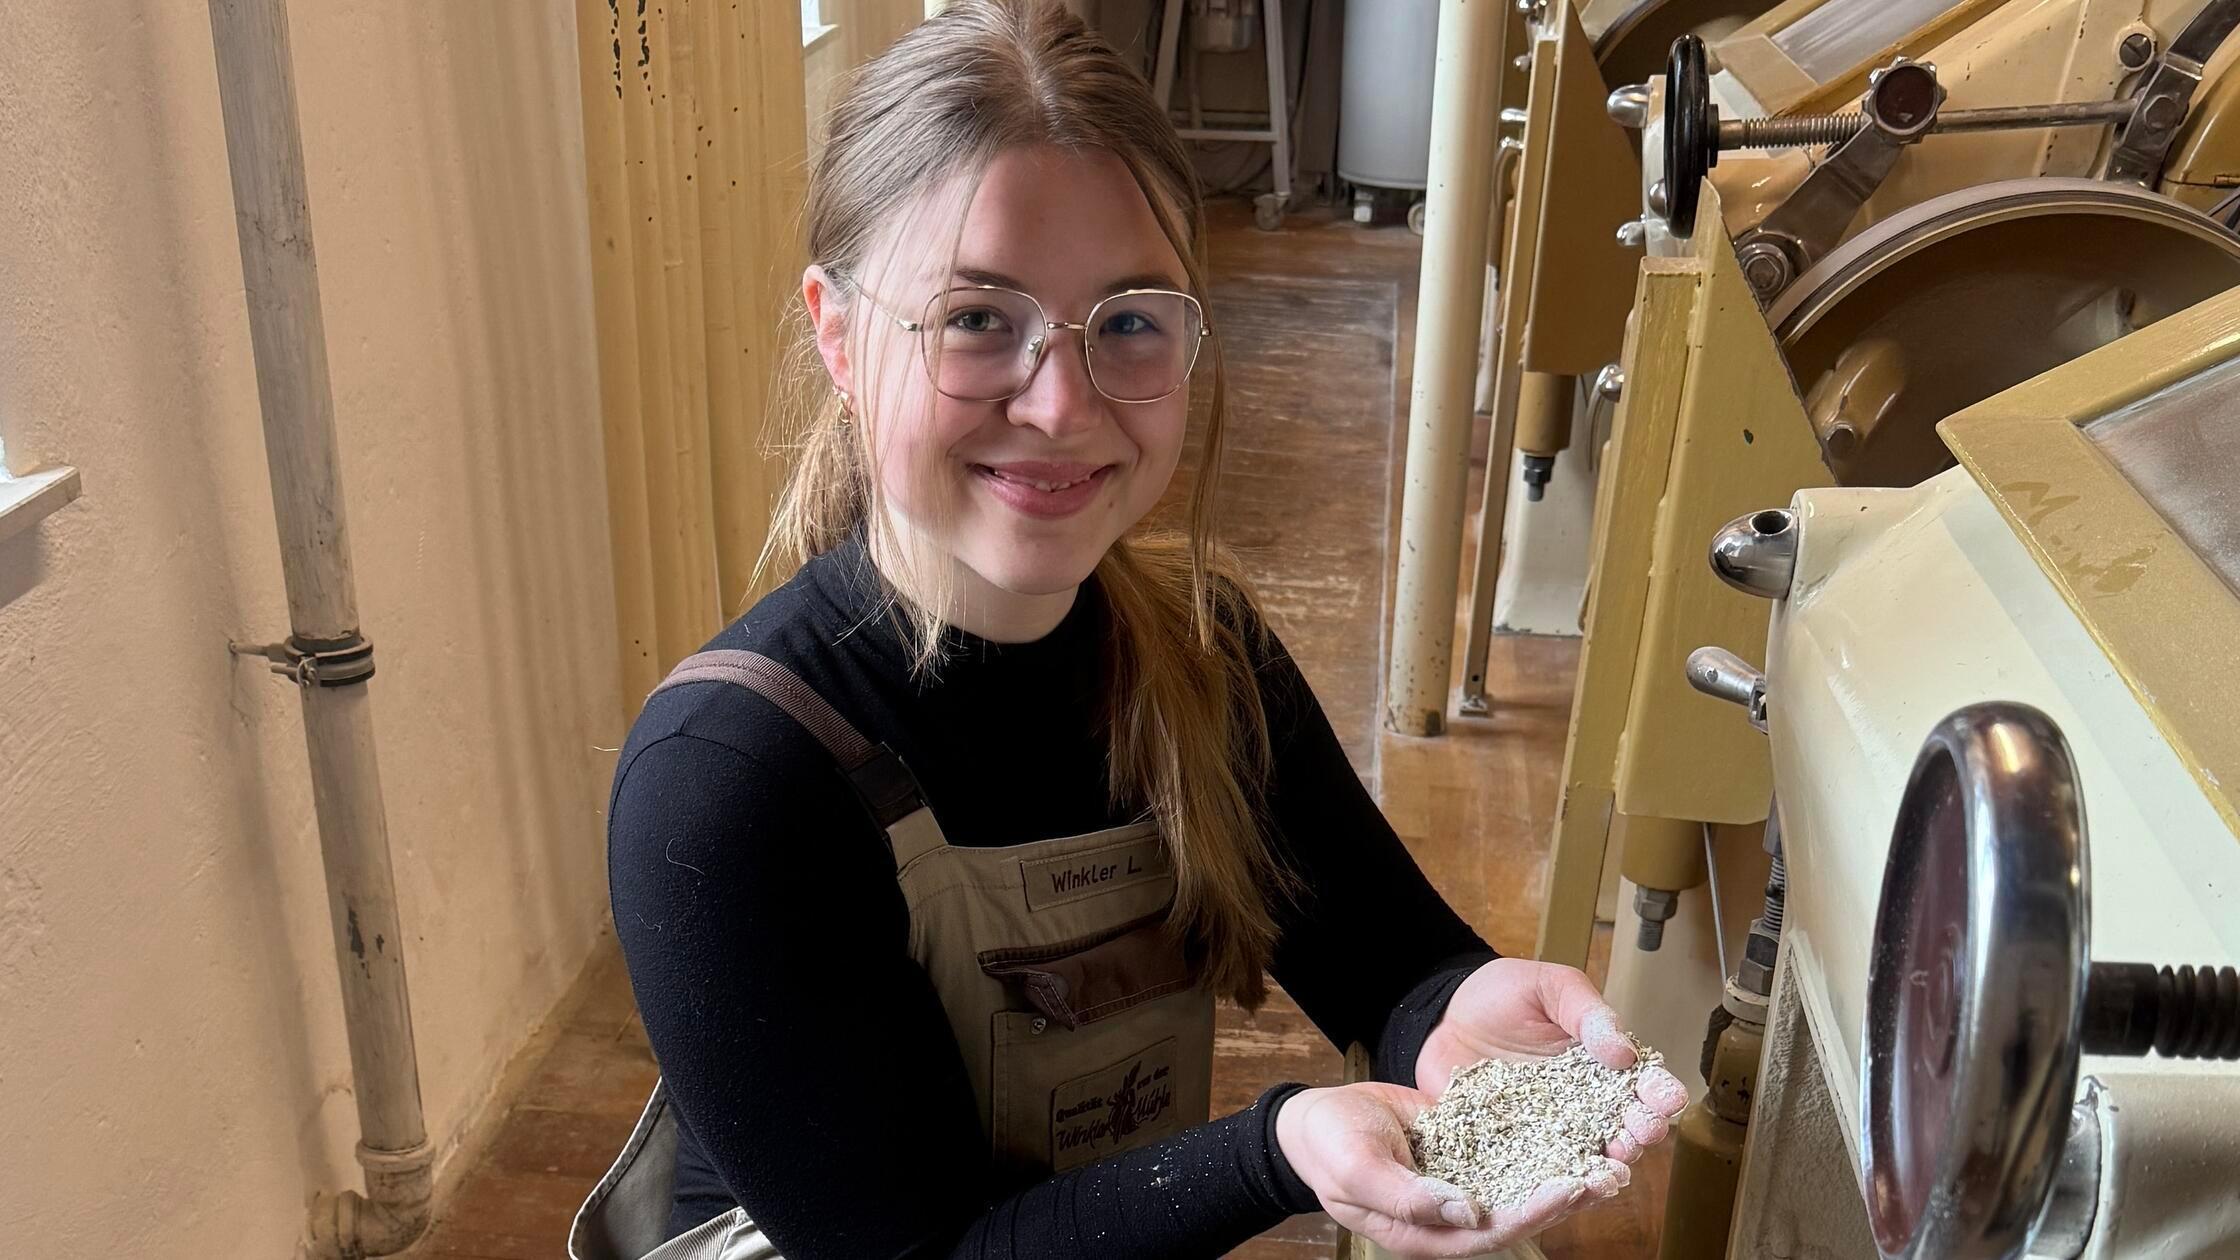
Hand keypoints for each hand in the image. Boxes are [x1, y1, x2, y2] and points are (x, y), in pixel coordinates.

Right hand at [1273, 1082, 1629, 1257]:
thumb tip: (1466, 1212)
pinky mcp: (1465, 1152)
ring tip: (1609, 1154)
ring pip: (1521, 1185)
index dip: (1531, 1213)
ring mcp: (1461, 1183)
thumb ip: (1407, 1197)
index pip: (1490, 1233)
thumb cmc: (1328, 1146)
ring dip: (1563, 1173)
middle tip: (1609, 1172)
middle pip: (1518, 1214)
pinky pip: (1508, 1152)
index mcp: (1426, 1232)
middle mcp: (1452, 1215)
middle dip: (1565, 1197)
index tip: (1568, 1187)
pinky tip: (1574, 1127)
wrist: (1313, 1120)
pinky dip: (1542, 1144)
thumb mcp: (1357, 1169)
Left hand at [1417, 958, 1690, 1162]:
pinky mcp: (1514, 1147)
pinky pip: (1539, 1170)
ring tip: (1616, 1167)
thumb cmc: (1502, 994)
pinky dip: (1556, 1182)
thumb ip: (1586, 1012)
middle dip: (1641, 1132)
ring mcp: (1550, 1130)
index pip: (1640, 1082)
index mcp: (1600, 1063)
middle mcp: (1582, 1103)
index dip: (1658, 1092)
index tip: (1666, 1098)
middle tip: (1645, 1132)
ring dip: (1608, 1166)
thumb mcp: (1549, 987)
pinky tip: (1568, 1186)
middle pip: (1623, 1126)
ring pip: (1589, 1156)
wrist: (1442, 1015)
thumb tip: (1624, 1050)